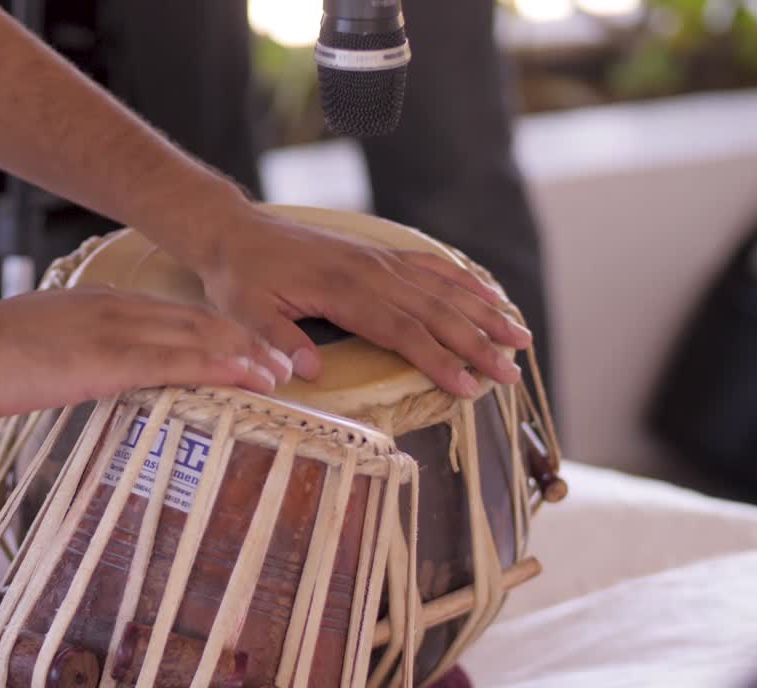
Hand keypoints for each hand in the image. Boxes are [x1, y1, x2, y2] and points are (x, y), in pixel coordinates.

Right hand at [0, 288, 292, 416]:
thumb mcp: (46, 346)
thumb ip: (79, 356)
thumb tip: (94, 378)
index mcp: (102, 305)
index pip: (175, 316)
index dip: (219, 332)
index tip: (248, 349)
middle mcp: (117, 309)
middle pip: (198, 321)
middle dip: (245, 341)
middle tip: (281, 362)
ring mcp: (116, 330)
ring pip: (198, 337)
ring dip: (245, 355)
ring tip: (279, 373)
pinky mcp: (110, 358)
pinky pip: (179, 360)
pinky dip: (221, 366)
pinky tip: (249, 376)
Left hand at [175, 206, 533, 397]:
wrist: (235, 232)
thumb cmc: (239, 276)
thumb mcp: (244, 310)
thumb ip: (277, 338)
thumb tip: (309, 370)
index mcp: (342, 289)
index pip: (401, 330)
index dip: (437, 360)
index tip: (466, 386)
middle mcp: (370, 271)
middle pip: (434, 312)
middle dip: (476, 345)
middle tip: (511, 375)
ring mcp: (378, 259)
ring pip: (442, 288)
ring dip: (483, 314)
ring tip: (520, 339)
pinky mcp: (378, 253)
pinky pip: (430, 266)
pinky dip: (464, 281)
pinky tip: (491, 296)